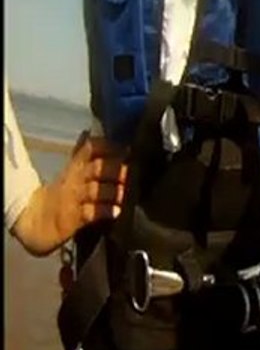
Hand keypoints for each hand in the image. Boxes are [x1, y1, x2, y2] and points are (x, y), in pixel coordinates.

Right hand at [12, 132, 126, 256]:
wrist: (36, 218)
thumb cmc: (64, 192)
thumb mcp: (73, 170)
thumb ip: (85, 153)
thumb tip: (92, 131)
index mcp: (77, 165)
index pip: (92, 148)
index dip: (109, 146)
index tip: (128, 148)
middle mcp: (76, 179)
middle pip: (97, 168)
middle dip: (116, 168)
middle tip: (134, 170)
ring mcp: (74, 198)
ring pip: (95, 190)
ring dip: (113, 190)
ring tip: (126, 192)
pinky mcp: (72, 218)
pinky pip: (89, 213)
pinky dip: (104, 211)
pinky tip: (117, 211)